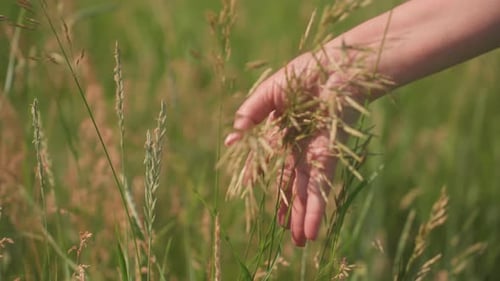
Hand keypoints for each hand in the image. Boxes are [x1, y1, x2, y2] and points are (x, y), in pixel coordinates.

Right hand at [224, 49, 360, 245]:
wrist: (337, 66)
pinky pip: (319, 187)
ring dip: (302, 218)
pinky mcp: (328, 157)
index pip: (273, 166)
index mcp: (285, 134)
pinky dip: (315, 209)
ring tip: (299, 243)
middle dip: (289, 209)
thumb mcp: (268, 94)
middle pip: (292, 185)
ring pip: (305, 192)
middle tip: (286, 234)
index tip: (262, 198)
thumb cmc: (303, 74)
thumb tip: (230, 140)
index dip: (266, 184)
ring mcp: (314, 154)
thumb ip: (249, 115)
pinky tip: (311, 231)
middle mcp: (301, 148)